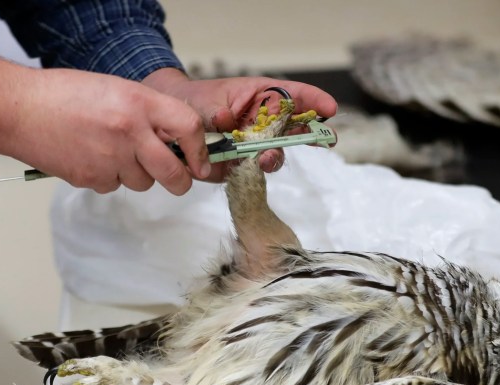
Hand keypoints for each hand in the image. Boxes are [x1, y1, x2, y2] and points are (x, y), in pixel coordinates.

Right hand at [0, 55, 210, 194]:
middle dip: (180, 181)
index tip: (201, 162)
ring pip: (143, 183)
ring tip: (112, 151)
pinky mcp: (91, 178)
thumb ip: (148, 114)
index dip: (200, 151)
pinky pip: (114, 187)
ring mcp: (110, 158)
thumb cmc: (65, 94)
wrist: (19, 109)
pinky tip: (90, 157)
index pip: (189, 128)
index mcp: (139, 103)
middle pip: (174, 174)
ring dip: (137, 174)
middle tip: (179, 179)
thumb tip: (176, 141)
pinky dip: (108, 178)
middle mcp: (130, 132)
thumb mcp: (117, 90)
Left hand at [143, 68, 337, 181]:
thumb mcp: (209, 100)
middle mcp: (262, 123)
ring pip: (274, 154)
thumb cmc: (195, 103)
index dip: (313, 101)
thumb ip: (220, 111)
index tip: (329, 109)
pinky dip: (253, 174)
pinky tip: (250, 169)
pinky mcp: (240, 168)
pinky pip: (252, 173)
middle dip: (305, 135)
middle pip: (292, 129)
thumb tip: (227, 119)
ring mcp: (253, 146)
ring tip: (266, 156)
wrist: (170, 126)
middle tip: (316, 138)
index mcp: (261, 97)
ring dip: (274, 156)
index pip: (293, 95)